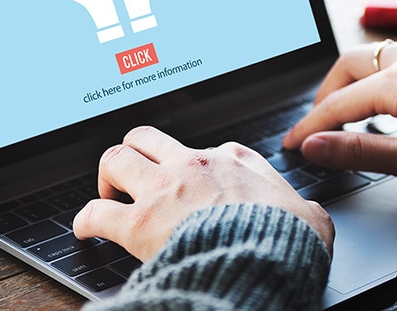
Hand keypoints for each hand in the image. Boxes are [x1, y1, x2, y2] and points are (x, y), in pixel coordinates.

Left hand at [74, 126, 334, 261]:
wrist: (265, 259)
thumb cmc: (288, 240)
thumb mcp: (311, 218)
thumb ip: (305, 210)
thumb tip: (312, 216)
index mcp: (235, 160)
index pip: (206, 149)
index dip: (193, 166)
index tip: (191, 182)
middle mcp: (194, 164)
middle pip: (147, 137)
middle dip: (136, 152)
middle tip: (134, 176)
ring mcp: (164, 189)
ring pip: (116, 158)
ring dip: (107, 176)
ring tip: (108, 194)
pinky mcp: (139, 222)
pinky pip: (96, 212)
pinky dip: (85, 219)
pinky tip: (85, 229)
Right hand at [282, 38, 396, 189]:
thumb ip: (359, 150)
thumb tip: (315, 146)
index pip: (338, 103)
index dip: (310, 126)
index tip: (291, 145)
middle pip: (348, 66)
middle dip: (326, 95)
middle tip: (317, 127)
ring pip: (372, 56)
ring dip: (352, 83)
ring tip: (347, 117)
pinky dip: (377, 77)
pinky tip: (384, 103)